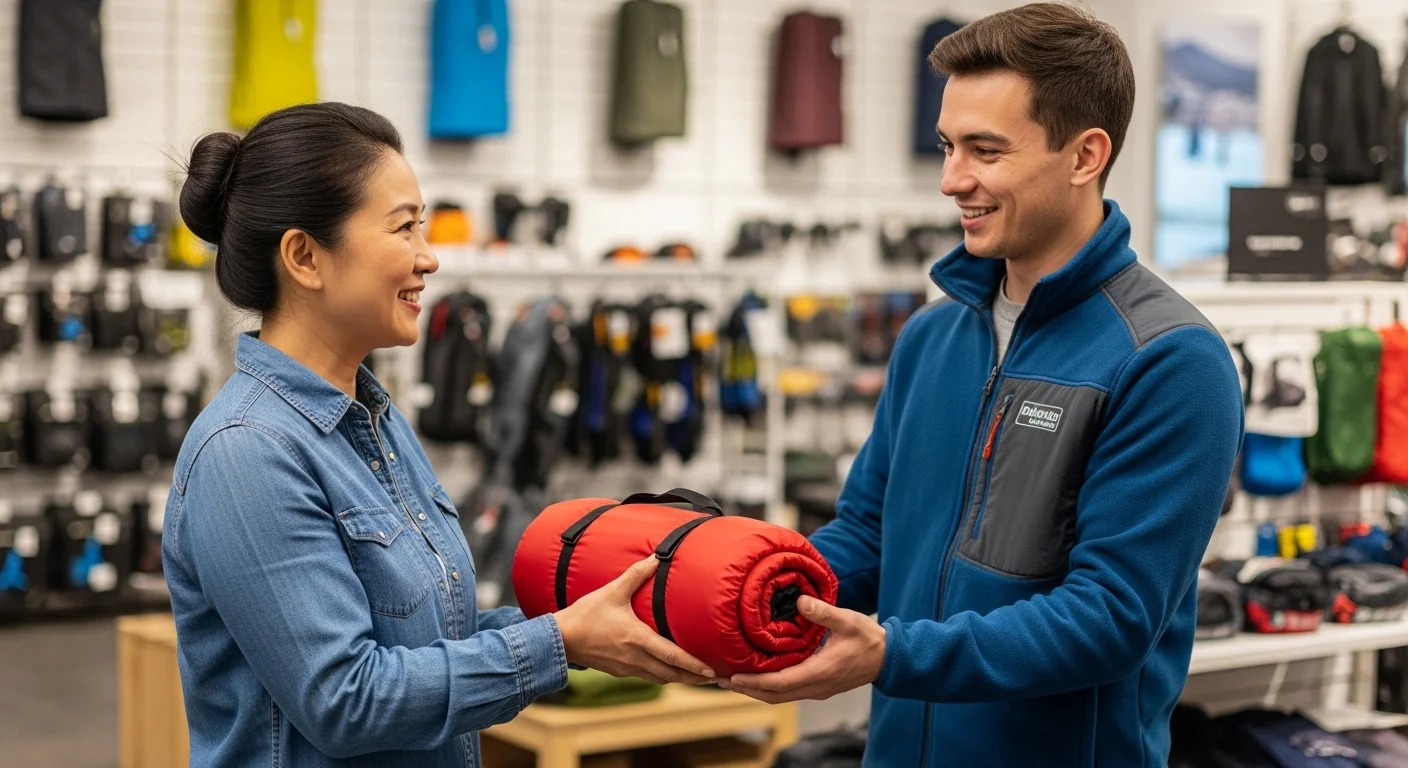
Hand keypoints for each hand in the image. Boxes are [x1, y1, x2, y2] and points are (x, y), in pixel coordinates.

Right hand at [555, 555, 715, 685]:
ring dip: (679, 679)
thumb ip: (636, 574)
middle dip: (693, 677)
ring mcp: (627, 668)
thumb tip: (656, 556)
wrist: (560, 639)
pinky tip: (666, 670)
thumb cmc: (586, 615)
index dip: (694, 665)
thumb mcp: (612, 591)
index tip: (711, 670)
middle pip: (671, 674)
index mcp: (637, 639)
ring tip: (696, 676)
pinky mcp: (618, 671)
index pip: (672, 656)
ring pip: (660, 678)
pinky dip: (661, 676)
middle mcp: (635, 658)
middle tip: (712, 677)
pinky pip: (646, 677)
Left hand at [718, 596, 884, 702]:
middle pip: (774, 696)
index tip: (733, 675)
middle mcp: (816, 686)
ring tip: (733, 679)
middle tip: (722, 679)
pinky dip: (769, 687)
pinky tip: (758, 677)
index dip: (754, 681)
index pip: (780, 683)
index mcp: (821, 672)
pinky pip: (788, 692)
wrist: (889, 659)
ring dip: (756, 690)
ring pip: (780, 696)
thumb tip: (800, 601)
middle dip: (747, 689)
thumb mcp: (848, 620)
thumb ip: (823, 612)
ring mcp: (818, 690)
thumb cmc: (870, 639)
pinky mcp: (819, 687)